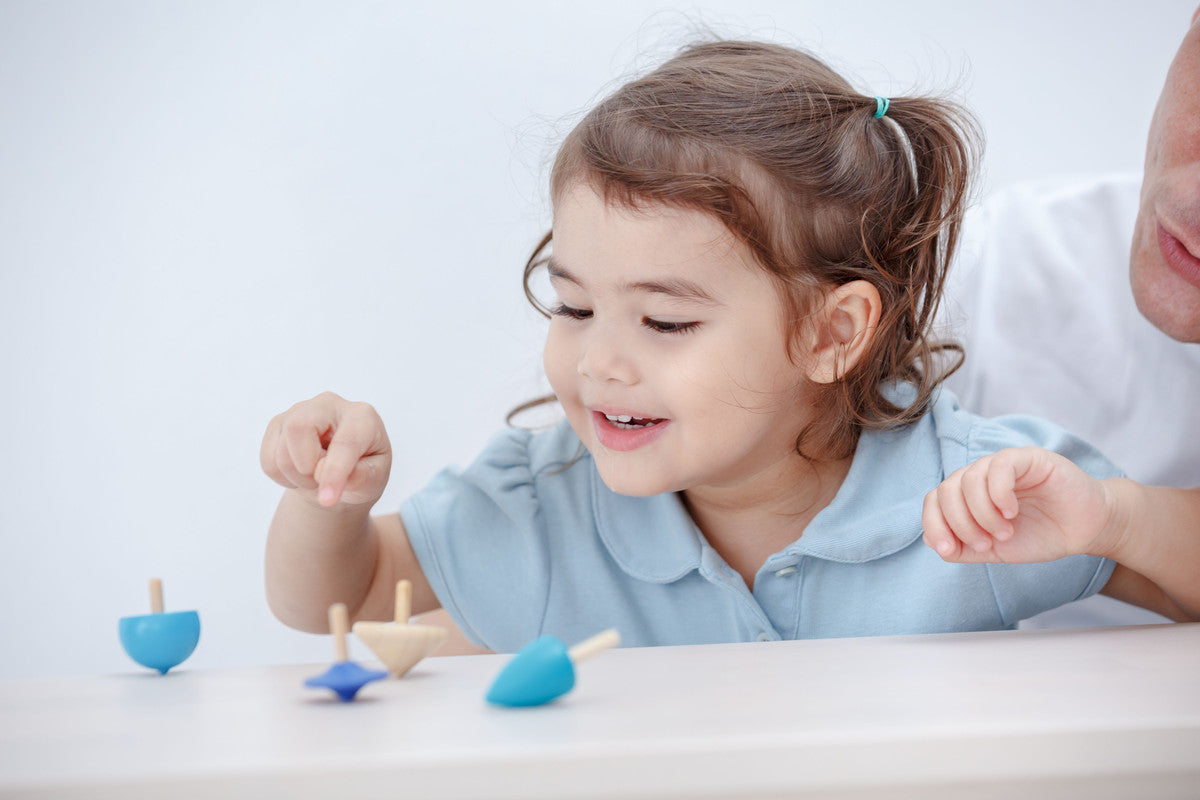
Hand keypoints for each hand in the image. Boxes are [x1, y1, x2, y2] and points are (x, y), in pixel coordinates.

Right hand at [260, 392, 391, 507]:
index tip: (328, 499)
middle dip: (306, 466)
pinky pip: (268, 462)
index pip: (344, 442)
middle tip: (321, 480)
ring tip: (317, 477)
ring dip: (298, 478)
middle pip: (299, 426)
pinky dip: (283, 478)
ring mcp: (299, 411)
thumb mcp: (375, 480)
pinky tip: (301, 472)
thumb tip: (329, 475)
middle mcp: (329, 405)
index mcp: (362, 416)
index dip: (334, 473)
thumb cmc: (364, 472)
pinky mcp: (278, 425)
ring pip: (281, 452)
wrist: (341, 473)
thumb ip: (361, 477)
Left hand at [922, 446, 1114, 563]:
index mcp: (967, 496)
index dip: (934, 525)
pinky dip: (998, 494)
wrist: (1085, 529)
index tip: (950, 550)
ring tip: (1005, 532)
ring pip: (968, 479)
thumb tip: (936, 543)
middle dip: (960, 524)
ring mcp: (1001, 464)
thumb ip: (964, 547)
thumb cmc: (1041, 534)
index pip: (934, 500)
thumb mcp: (995, 549)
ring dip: (982, 514)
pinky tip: (1012, 513)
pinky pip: (998, 466)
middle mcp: (979, 476)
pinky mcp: (1026, 457)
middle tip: (986, 544)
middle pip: (946, 490)